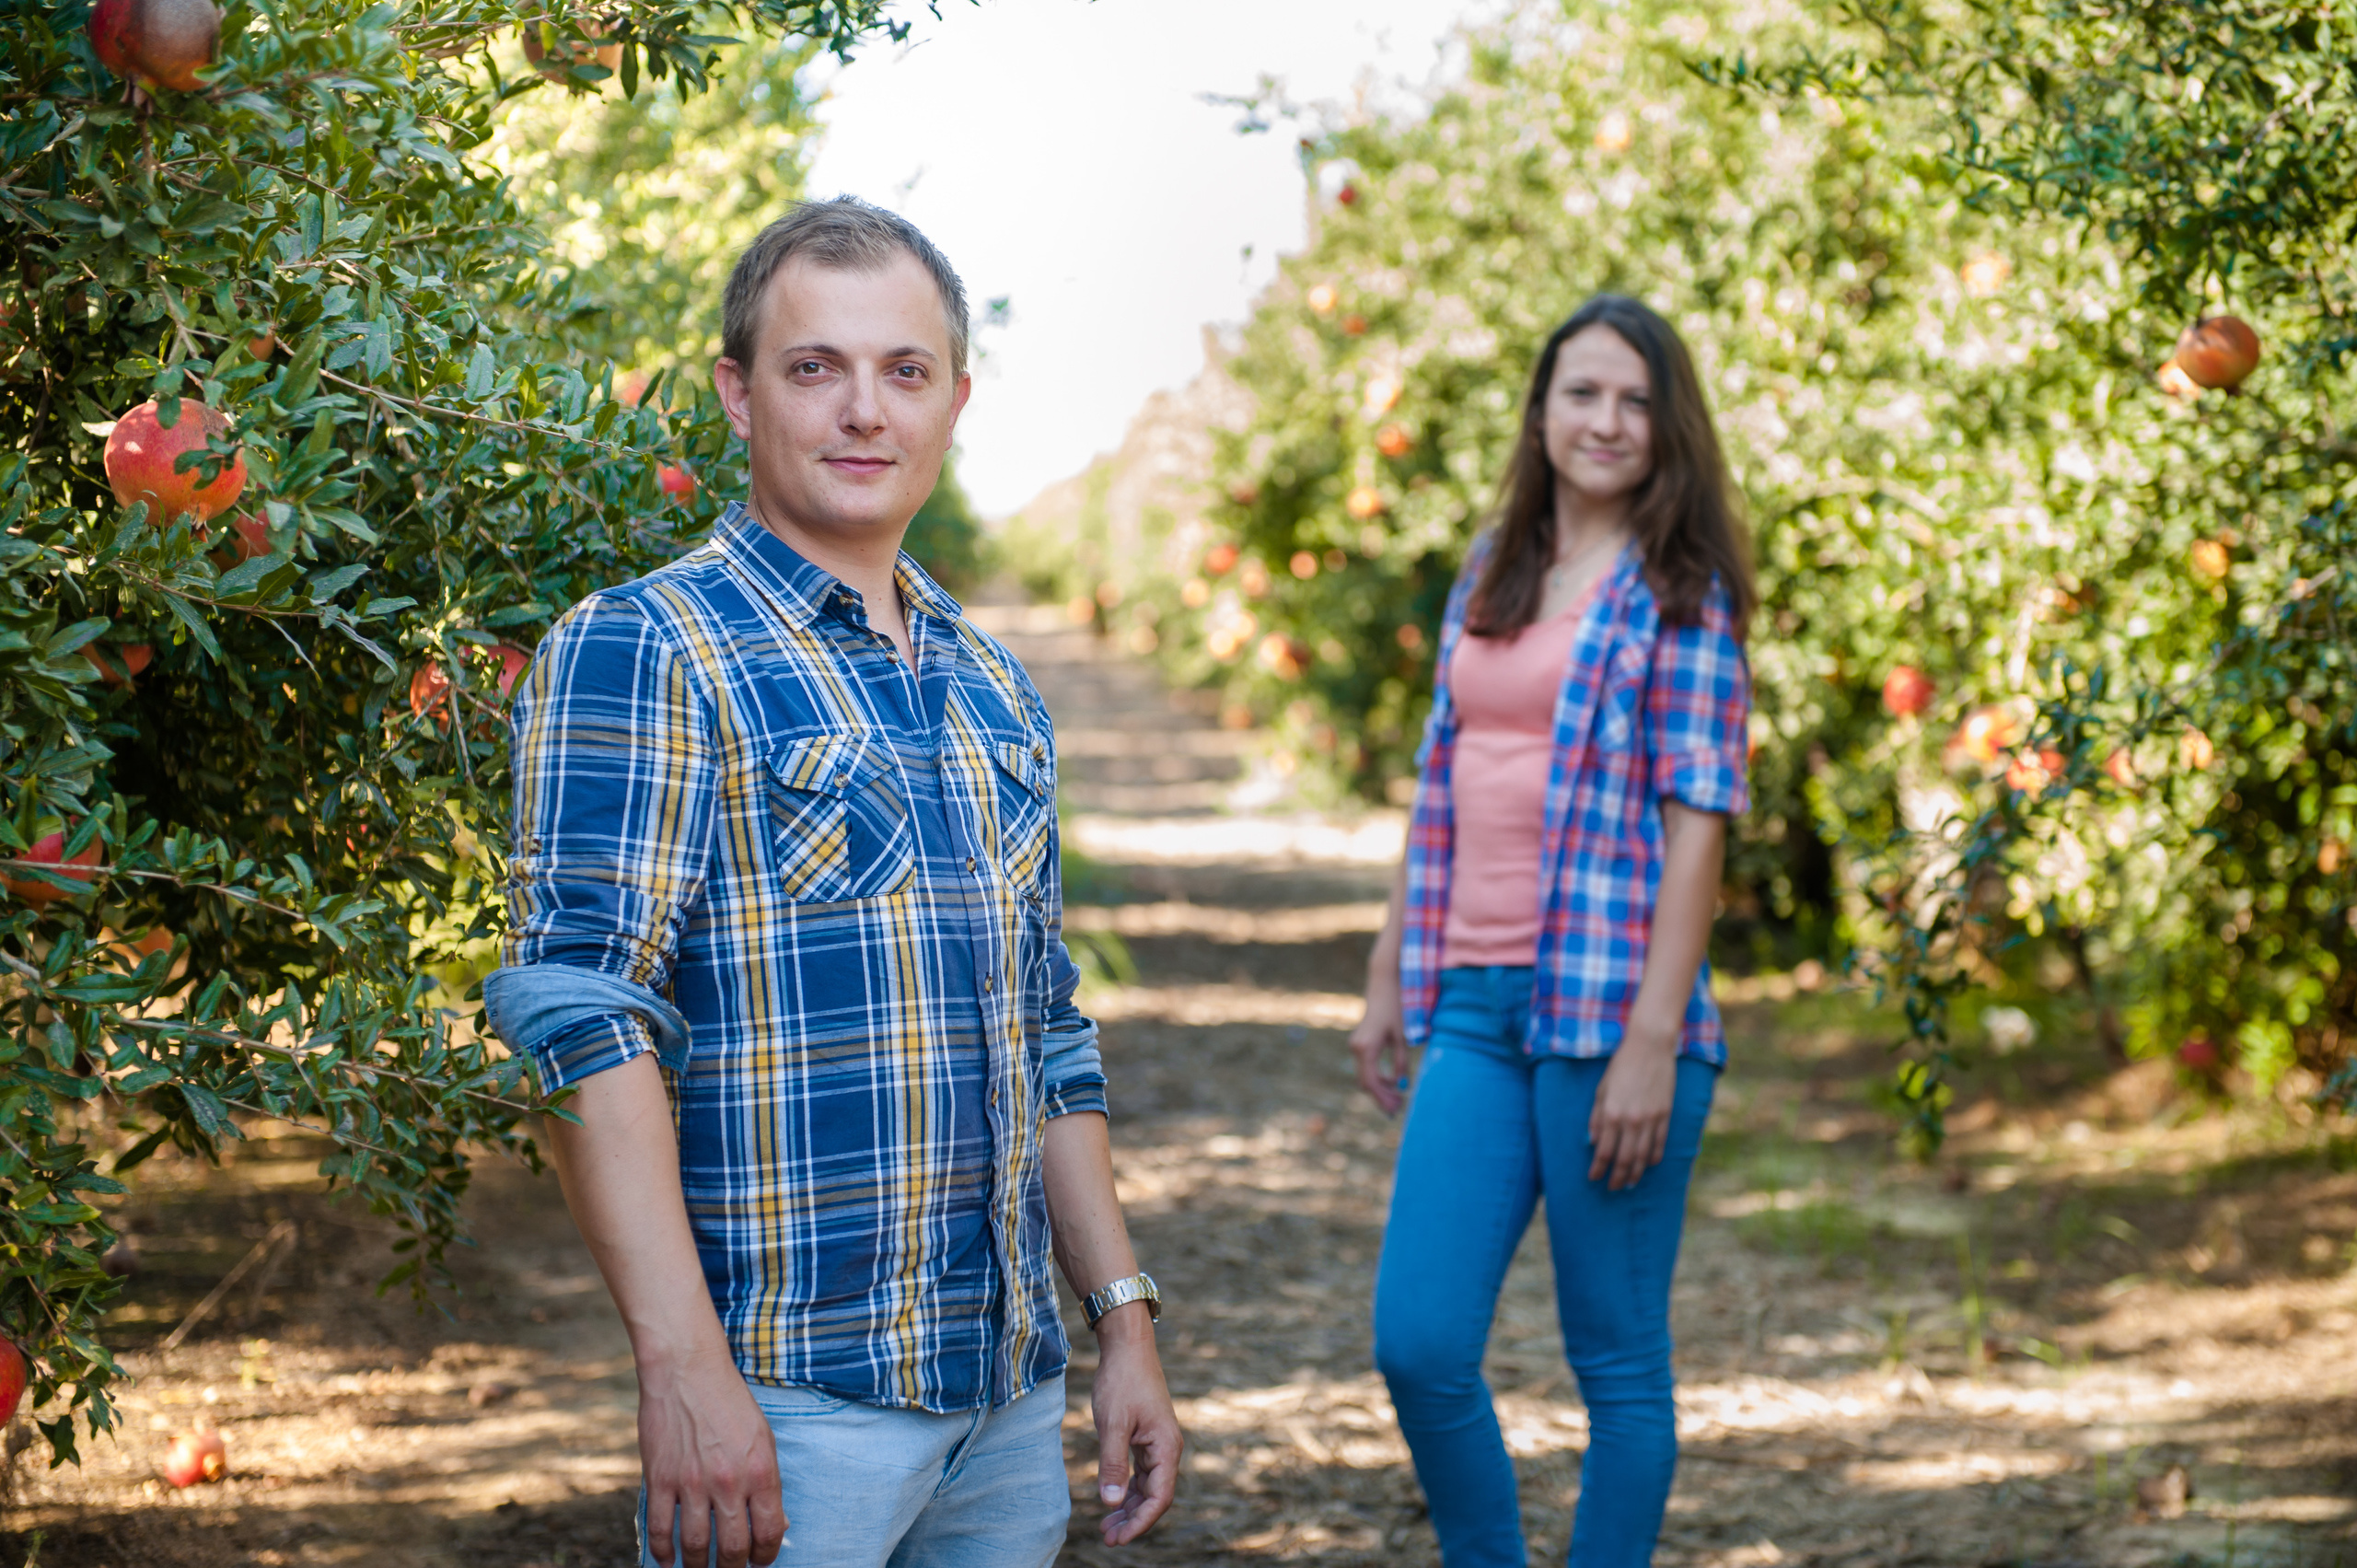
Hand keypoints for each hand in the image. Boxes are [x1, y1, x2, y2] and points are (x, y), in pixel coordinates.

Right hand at [638, 1345, 785, 1567]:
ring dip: (698, 1566)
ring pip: (695, 1546)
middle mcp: (728, 1482)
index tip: (760, 1562)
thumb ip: (768, 1484)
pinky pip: (660, 1529)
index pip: (769, 1533)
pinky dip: (663, 1552)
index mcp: (761, 1471)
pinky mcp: (660, 1479)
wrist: (687, 1370)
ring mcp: (691, 1483)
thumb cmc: (730, 1402)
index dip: (765, 1556)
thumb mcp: (763, 1439)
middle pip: (732, 1548)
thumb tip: (776, 1525)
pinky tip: (668, 1559)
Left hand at [1089, 1307, 1182, 1545]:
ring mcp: (1157, 1444)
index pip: (1159, 1498)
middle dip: (1132, 1520)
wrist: (1128, 1347)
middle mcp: (1167, 1449)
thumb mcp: (1113, 1424)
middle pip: (1154, 1496)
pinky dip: (1127, 1488)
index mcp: (1166, 1447)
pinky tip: (1112, 1499)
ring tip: (1105, 1526)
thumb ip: (1112, 1463)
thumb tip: (1110, 1502)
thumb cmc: (1122, 1382)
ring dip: (1128, 1507)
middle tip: (1107, 1538)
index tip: (1119, 1539)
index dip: (1140, 1522)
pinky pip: (1141, 1473)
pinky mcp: (1146, 1438)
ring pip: (1147, 1486)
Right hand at [1348, 978, 1410, 1116]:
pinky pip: (1366, 1067)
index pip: (1372, 1082)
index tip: (1395, 1110)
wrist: (1384, 985)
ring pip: (1365, 1076)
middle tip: (1397, 1109)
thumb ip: (1401, 1062)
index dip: (1383, 1098)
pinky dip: (1377, 1077)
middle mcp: (1356, 1049)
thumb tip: (1402, 1085)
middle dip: (1380, 1097)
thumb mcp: (1402, 1037)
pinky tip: (1391, 1082)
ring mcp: (1356, 1046)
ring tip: (1397, 1098)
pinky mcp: (1359, 1044)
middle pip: (1365, 1082)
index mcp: (1366, 1048)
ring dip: (1379, 1089)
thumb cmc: (1395, 1008)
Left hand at [1588, 1028, 1677, 1190]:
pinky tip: (1647, 1165)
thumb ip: (1596, 1117)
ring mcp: (1650, 1119)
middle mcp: (1631, 1120)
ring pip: (1642, 1156)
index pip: (1603, 1151)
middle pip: (1623, 1158)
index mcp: (1611, 1113)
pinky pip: (1659, 1143)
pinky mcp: (1665, 1114)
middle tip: (1612, 1188)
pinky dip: (1653, 1157)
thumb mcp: (1601, 1089)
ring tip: (1629, 1183)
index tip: (1594, 1178)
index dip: (1598, 1168)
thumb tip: (1592, 1142)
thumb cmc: (1621, 1065)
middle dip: (1617, 1177)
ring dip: (1635, 1173)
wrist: (1649, 1046)